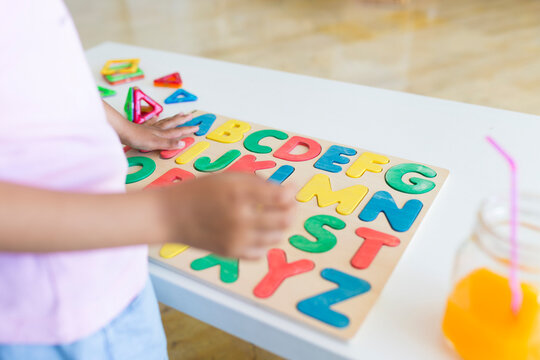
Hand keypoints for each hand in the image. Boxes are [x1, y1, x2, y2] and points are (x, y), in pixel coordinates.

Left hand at [123, 113, 198, 150]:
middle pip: (173, 123)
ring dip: (173, 118)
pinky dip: (155, 120)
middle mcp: (158, 129)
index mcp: (162, 133)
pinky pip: (151, 123)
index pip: (177, 131)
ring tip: (179, 114)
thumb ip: (169, 143)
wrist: (122, 131)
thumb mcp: (155, 143)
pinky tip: (156, 117)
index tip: (197, 126)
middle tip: (191, 115)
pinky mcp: (142, 128)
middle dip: (182, 120)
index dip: (188, 129)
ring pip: (164, 122)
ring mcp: (150, 128)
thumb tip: (183, 143)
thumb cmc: (137, 138)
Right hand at [158, 173, 296, 259]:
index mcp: (239, 192)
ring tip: (273, 218)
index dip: (291, 192)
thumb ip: (257, 182)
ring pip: (277, 237)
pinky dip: (265, 243)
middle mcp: (240, 216)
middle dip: (292, 210)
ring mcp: (236, 238)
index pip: (282, 197)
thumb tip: (285, 191)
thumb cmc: (201, 191)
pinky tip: (258, 233)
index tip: (290, 188)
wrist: (170, 215)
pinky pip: (261, 252)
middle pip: (285, 219)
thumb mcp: (228, 177)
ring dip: (280, 226)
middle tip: (288, 204)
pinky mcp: (231, 253)